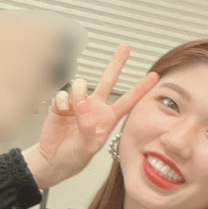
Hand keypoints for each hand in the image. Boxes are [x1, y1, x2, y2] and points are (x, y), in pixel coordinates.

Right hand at [23, 44, 158, 187]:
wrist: (53, 160)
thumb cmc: (74, 157)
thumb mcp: (88, 147)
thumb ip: (88, 125)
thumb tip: (82, 104)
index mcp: (107, 119)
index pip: (128, 101)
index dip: (141, 89)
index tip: (154, 77)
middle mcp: (94, 108)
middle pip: (108, 81)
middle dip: (116, 64)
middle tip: (124, 48)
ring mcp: (78, 105)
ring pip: (80, 85)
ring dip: (77, 92)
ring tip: (72, 107)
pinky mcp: (61, 105)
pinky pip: (62, 94)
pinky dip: (61, 100)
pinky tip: (61, 110)